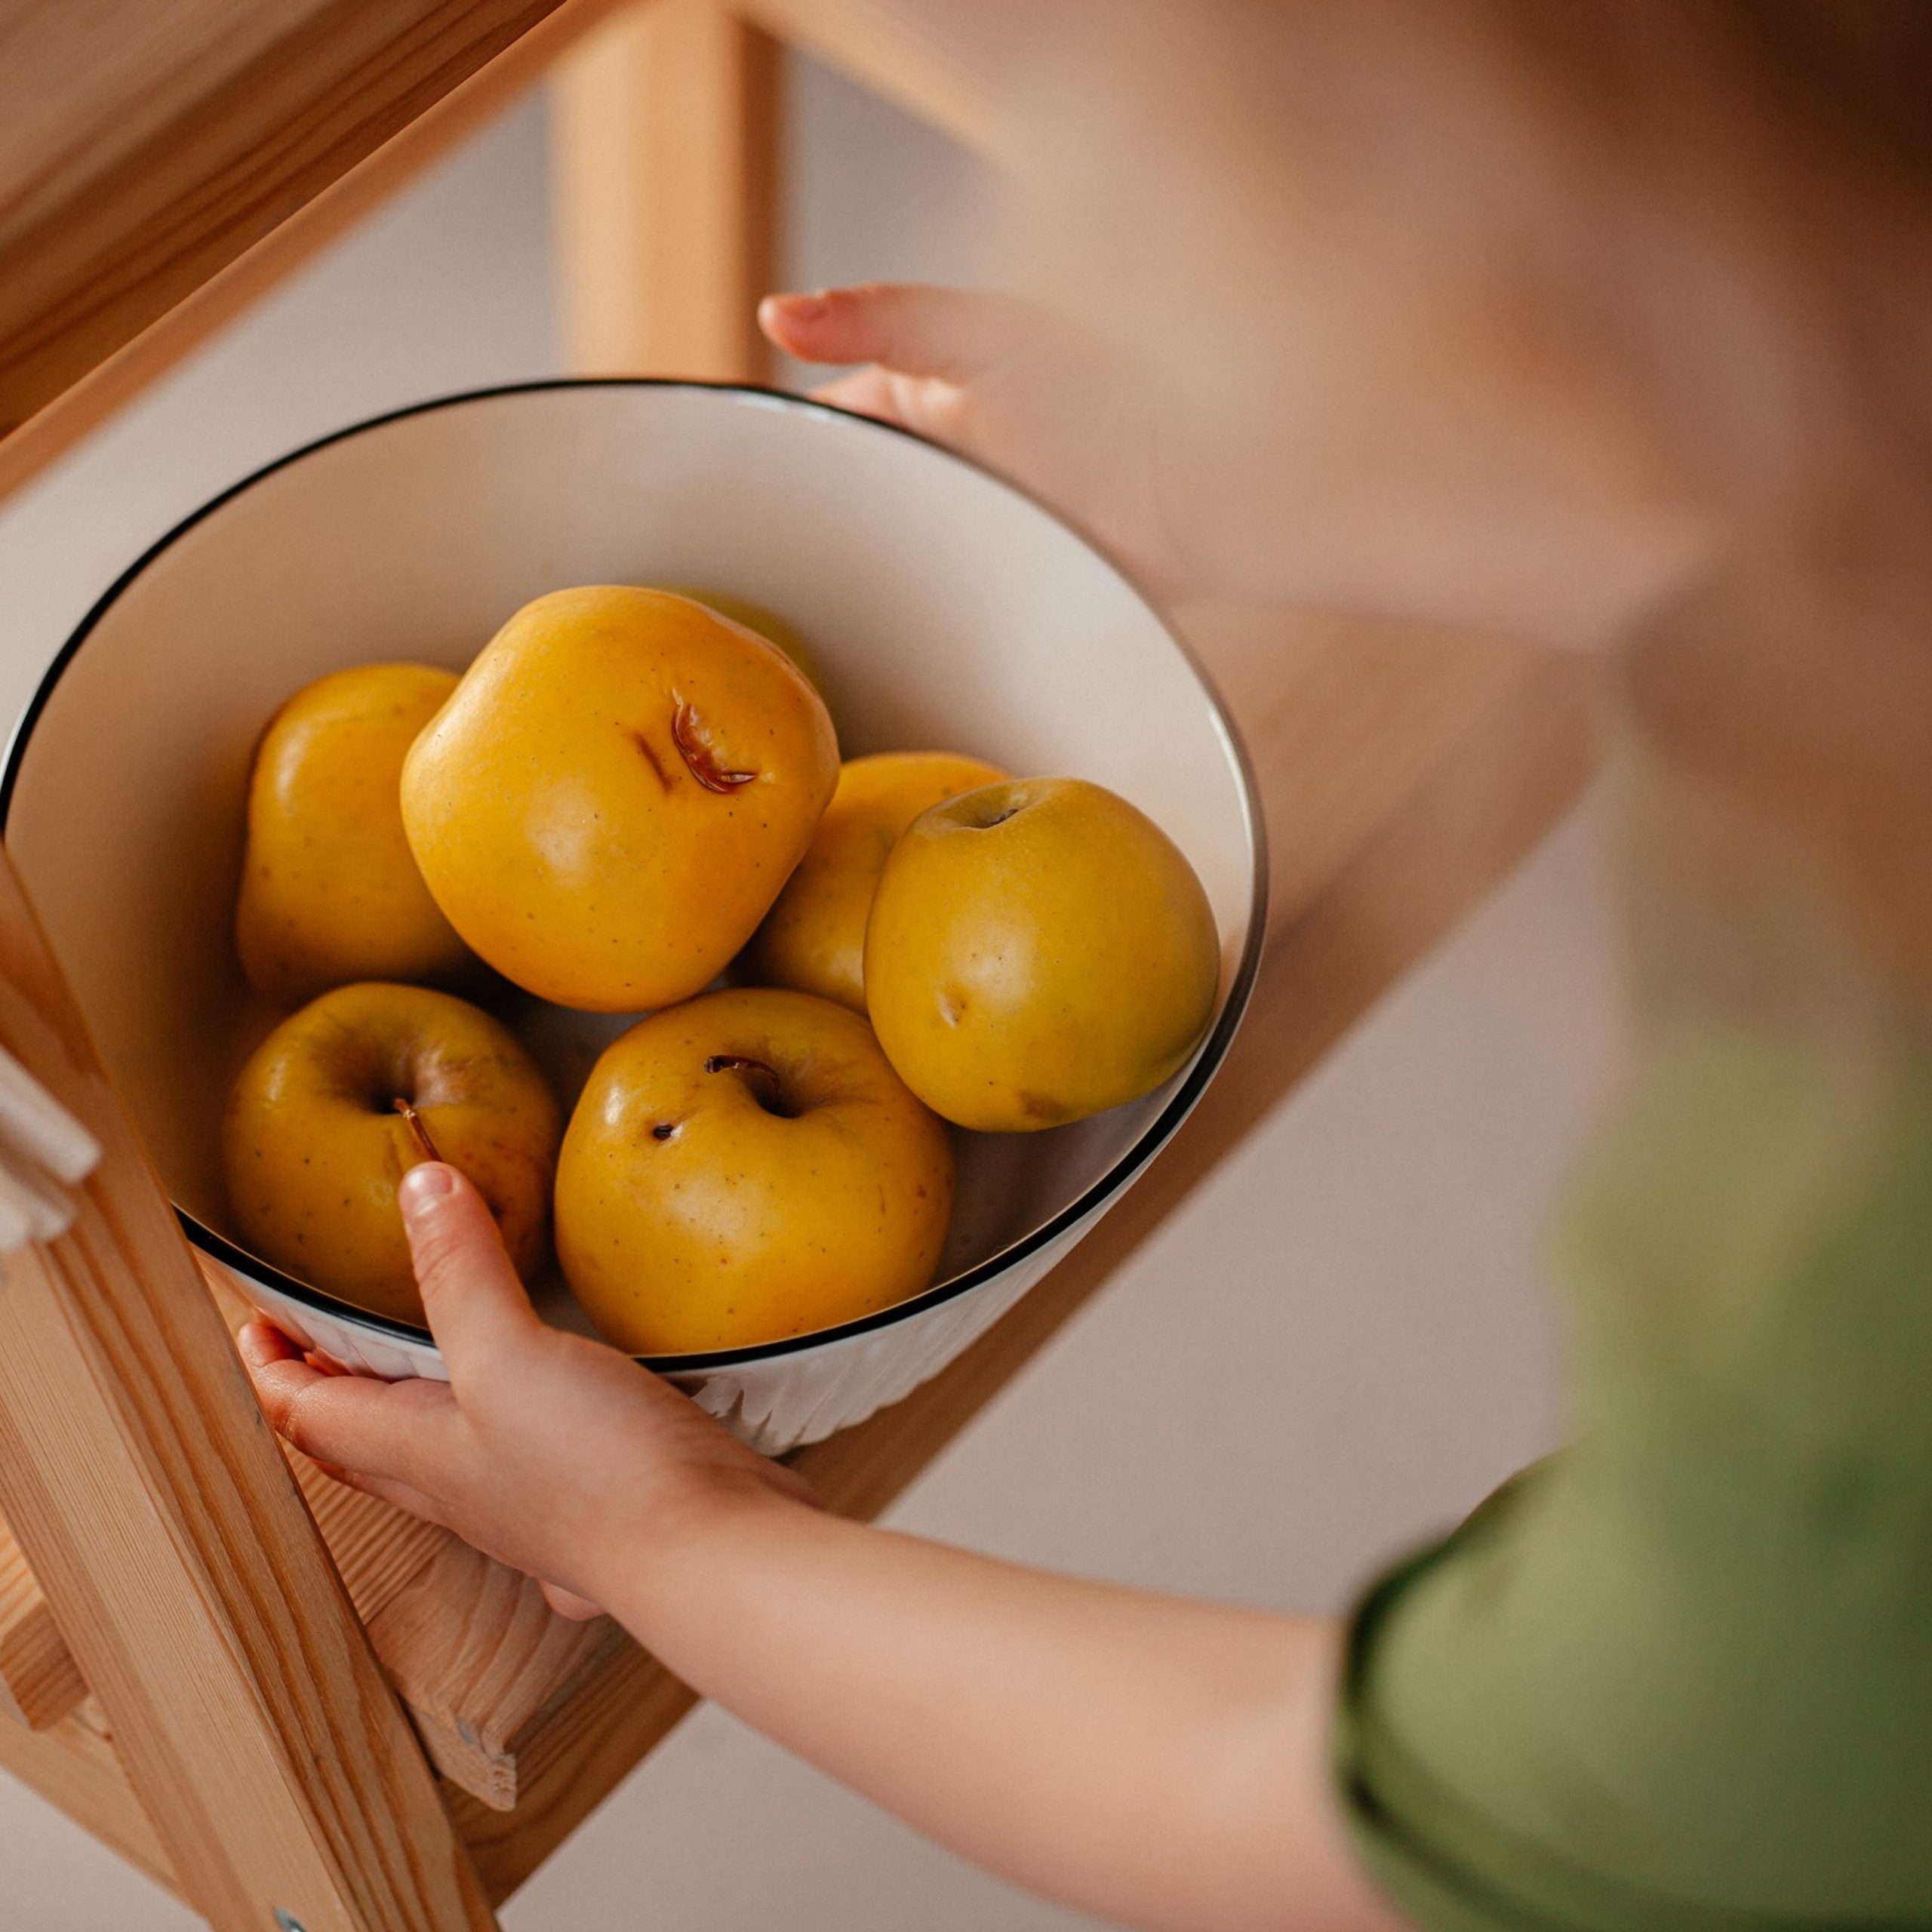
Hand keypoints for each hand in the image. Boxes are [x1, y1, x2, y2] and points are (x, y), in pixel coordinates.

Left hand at [239, 1163, 814, 1619]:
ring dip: (415, 1411)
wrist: (709, 1551)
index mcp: (420, 1455)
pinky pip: (525, 1467)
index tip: (255, 1321)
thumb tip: (418, 1186)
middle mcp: (462, 1488)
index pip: (309, 1415)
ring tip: (423, 1355)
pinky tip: (549, 1410)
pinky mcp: (593, 1498)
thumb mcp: (509, 1353)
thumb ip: (460, 1271)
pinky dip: (511, 1434)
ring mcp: (528, 1502)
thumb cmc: (597, 1472)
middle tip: (321, 1338)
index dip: (271, 1368)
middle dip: (329, 1393)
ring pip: (441, 1459)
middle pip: (363, 1445)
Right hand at [760, 284, 1199, 601]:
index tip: (725, 490)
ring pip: (886, 567)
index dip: (782, 456)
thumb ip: (881, 320)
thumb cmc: (1109, 387)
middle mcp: (939, 470)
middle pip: (847, 507)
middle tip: (751, 577)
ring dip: (859, 591)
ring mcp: (969, 535)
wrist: (1199, 486)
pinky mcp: (1002, 593)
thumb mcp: (981, 337)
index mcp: (919, 401)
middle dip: (809, 538)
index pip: (824, 428)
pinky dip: (912, 632)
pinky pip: (938, 617)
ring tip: (795, 626)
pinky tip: (880, 652)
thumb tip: (777, 312)